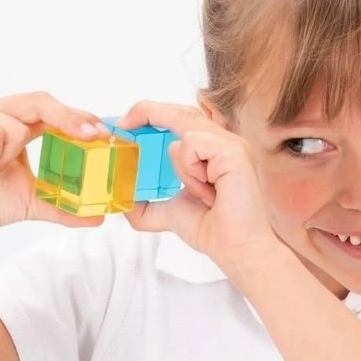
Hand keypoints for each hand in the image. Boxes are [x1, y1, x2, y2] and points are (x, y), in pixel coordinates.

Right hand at [0, 91, 110, 241]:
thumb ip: (65, 206)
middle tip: (91, 136)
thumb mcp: (35, 201)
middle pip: (40, 101)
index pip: (51, 110)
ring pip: (14, 126)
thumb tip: (98, 218)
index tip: (104, 131)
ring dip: (9, 156)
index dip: (78, 116)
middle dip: (68, 118)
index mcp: (15, 122)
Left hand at [115, 101, 283, 277]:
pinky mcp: (233, 151)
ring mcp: (231, 144)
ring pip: (184, 130)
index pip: (180, 117)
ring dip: (181, 165)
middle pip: (180, 110)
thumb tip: (125, 205)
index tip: (127, 124)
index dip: (153, 114)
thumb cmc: (216, 231)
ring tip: (201, 193)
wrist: (237, 250)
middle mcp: (225, 141)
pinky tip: (208, 190)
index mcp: (214, 150)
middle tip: (123, 126)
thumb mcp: (171, 213)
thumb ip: (148, 206)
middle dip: (147, 111)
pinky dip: (190, 169)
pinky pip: (192, 143)